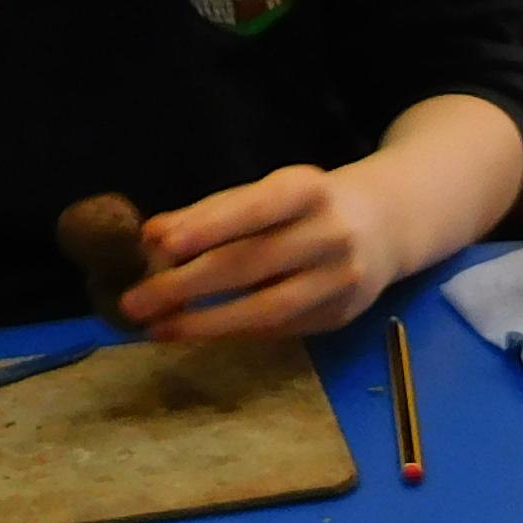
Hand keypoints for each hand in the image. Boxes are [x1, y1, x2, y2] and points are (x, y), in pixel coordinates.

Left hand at [125, 163, 406, 343]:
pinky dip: (233, 331)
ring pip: (267, 308)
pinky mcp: (340, 315)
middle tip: (134, 302)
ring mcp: (341, 280)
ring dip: (206, 322)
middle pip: (252, 264)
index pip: (253, 209)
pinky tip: (196, 331)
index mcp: (308, 191)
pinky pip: (279, 328)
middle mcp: (330, 235)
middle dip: (187, 285)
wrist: (387, 226)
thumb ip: (213, 213)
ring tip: (158, 329)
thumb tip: (150, 238)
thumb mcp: (268, 194)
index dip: (207, 226)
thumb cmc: (309, 206)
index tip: (158, 245)